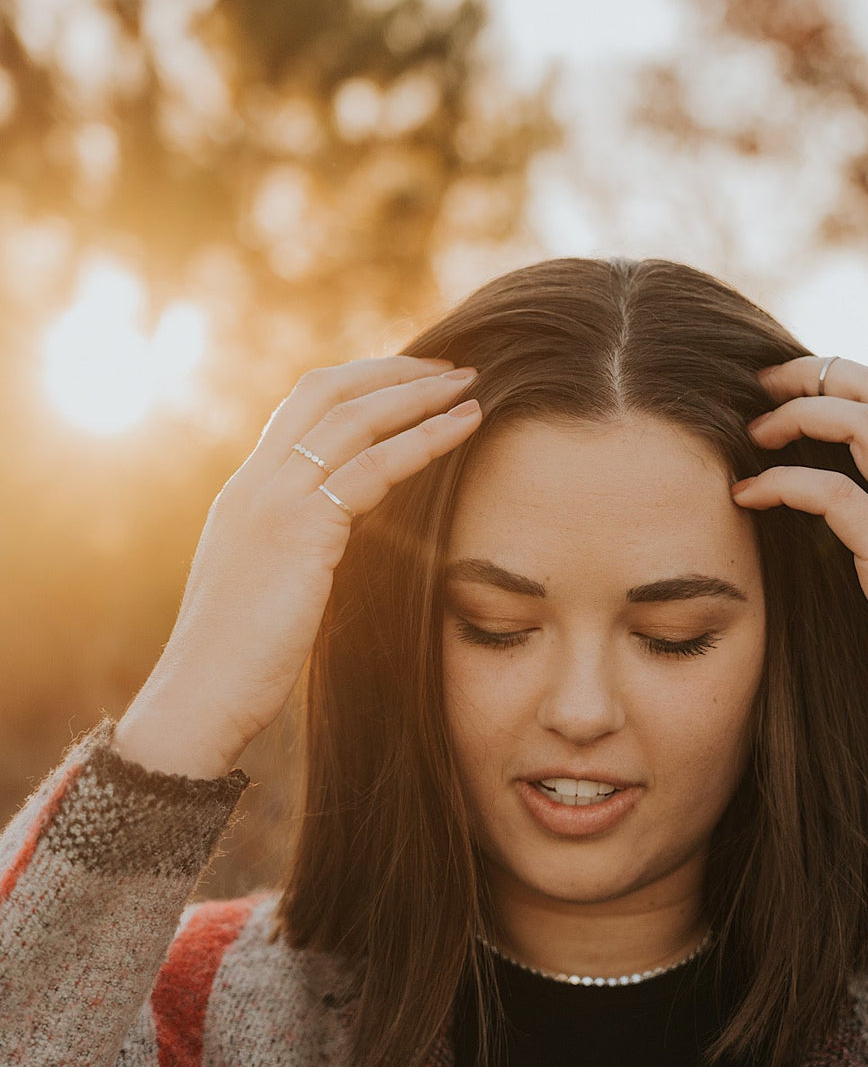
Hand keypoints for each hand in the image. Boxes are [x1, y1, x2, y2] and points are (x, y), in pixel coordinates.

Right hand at [114, 357, 481, 775]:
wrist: (199, 698)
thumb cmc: (237, 663)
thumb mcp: (269, 588)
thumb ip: (300, 549)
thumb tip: (346, 542)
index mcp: (246, 492)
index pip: (302, 408)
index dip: (360, 384)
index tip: (410, 380)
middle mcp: (255, 482)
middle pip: (326, 391)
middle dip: (393, 371)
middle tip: (451, 368)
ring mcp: (273, 499)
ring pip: (354, 418)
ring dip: (418, 395)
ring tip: (471, 386)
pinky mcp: (300, 529)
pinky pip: (374, 466)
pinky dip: (425, 439)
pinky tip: (464, 428)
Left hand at [729, 356, 867, 764]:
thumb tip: (820, 511)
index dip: (836, 381)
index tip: (781, 392)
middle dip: (813, 373)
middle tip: (757, 385)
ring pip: (866, 425)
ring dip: (800, 413)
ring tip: (752, 432)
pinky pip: (835, 497)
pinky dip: (783, 483)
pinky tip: (748, 496)